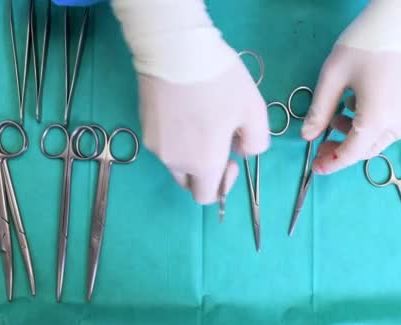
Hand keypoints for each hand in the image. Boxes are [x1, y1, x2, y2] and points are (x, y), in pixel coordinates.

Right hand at [112, 0, 268, 203]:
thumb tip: (243, 153)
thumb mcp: (254, 112)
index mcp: (203, 164)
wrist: (176, 50)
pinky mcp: (144, 126)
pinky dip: (176, 136)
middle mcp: (174, 161)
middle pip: (189, 182)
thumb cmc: (220, 83)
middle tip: (217, 140)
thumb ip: (256, 143)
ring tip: (201, 120)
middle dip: (205, 170)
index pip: (207, 197)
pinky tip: (186, 109)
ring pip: (175, 162)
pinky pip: (164, 143)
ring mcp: (155, 144)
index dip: (223, 185)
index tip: (231, 159)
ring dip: (190, 153)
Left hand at [302, 0, 400, 173]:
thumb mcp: (333, 76)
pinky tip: (367, 99)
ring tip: (345, 107)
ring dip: (361, 131)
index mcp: (377, 118)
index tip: (316, 167)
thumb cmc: (365, 42)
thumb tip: (307, 136)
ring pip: (384, 136)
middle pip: (369, 147)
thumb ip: (319, 110)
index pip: (352, 153)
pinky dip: (379, 120)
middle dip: (344, 147)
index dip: (332, 162)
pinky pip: (399, 122)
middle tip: (323, 139)